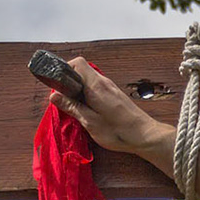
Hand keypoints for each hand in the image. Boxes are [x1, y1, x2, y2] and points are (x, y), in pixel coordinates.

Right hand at [46, 58, 172, 156]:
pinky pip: (96, 88)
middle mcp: (104, 82)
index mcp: (96, 86)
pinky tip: (89, 110)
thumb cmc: (119, 131)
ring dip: (79, 90)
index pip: (77, 63)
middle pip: (81, 71)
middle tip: (65, 100)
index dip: (64, 70)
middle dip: (69, 83)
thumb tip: (54, 96)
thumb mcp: (90, 122)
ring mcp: (111, 88)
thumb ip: (72, 107)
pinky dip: (88, 95)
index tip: (58, 85)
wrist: (146, 136)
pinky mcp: (114, 95)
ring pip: (88, 80)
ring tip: (77, 107)